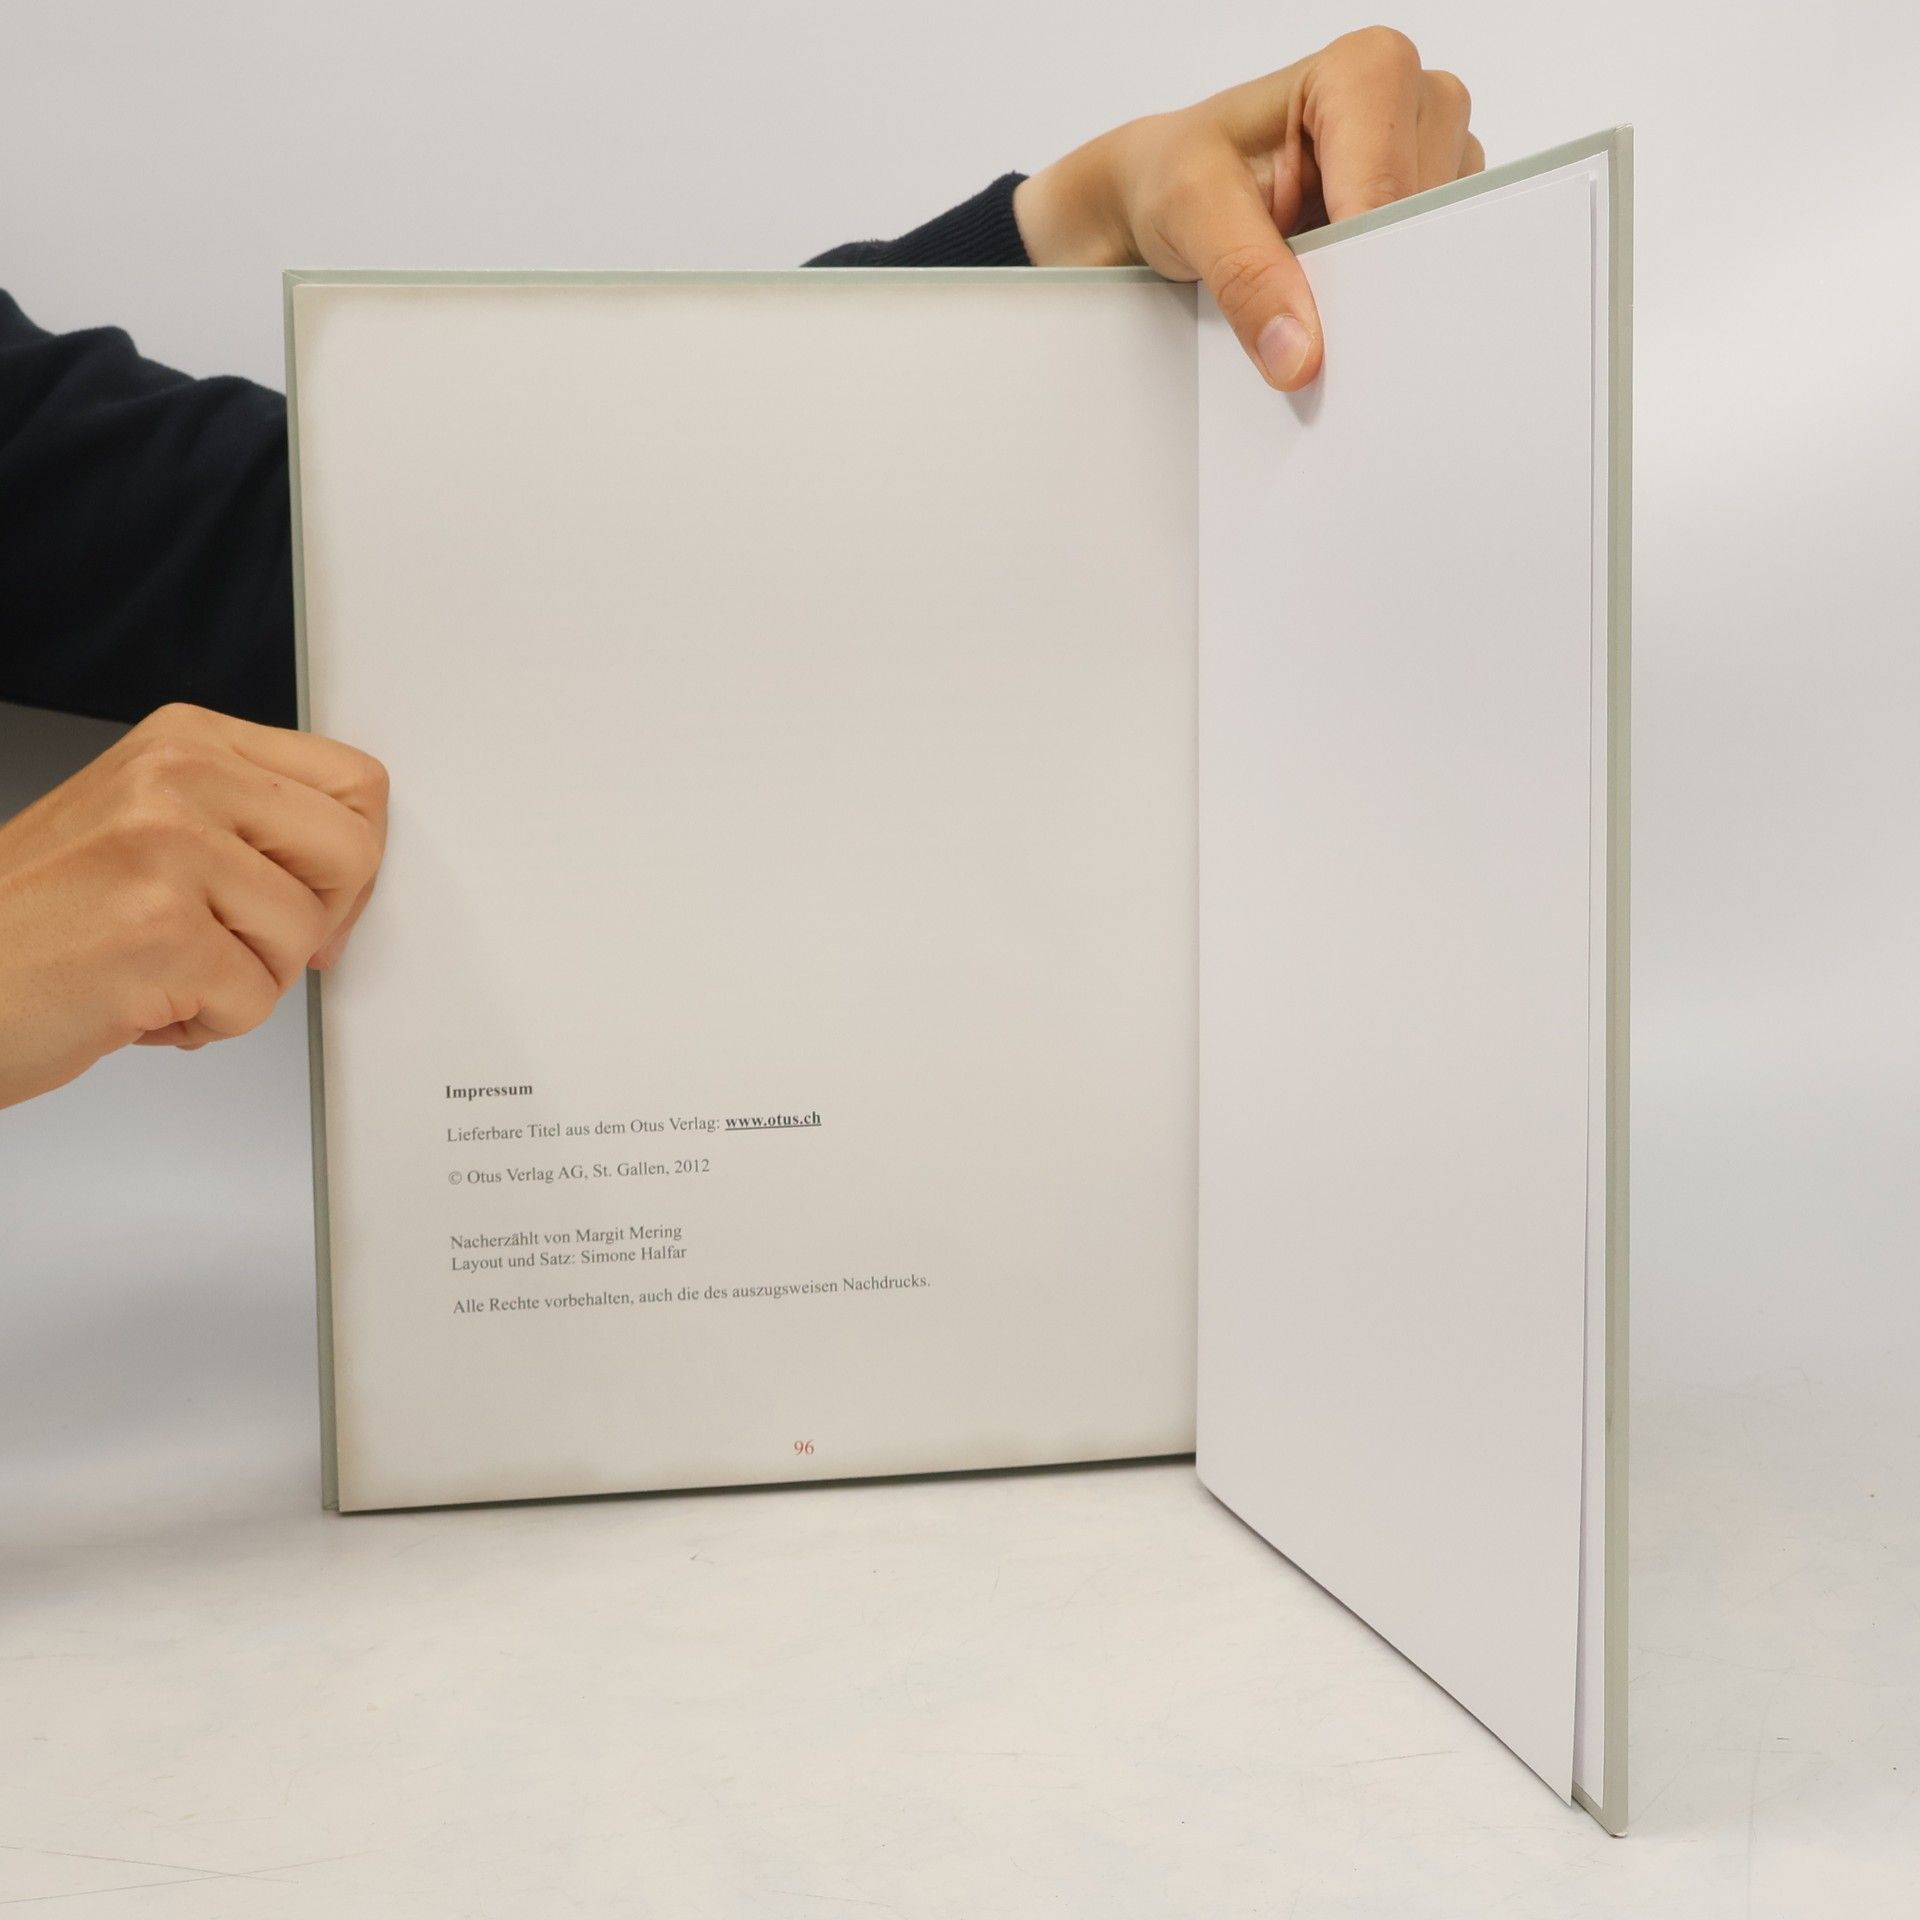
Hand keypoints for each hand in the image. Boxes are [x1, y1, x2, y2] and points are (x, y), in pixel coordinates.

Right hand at [0, 702, 387, 1108]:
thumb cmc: (35, 922)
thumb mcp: (148, 828)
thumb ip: (249, 825)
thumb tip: (353, 866)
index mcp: (185, 740)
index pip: (355, 781)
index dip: (349, 860)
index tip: (312, 897)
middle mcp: (178, 777)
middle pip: (352, 852)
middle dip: (313, 921)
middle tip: (239, 944)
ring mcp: (166, 848)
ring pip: (305, 934)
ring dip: (246, 980)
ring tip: (164, 968)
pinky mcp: (157, 931)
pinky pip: (256, 1000)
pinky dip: (207, 1024)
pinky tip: (139, 999)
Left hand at [1012, 27, 1482, 388]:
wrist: (1163, 197)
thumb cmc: (1180, 175)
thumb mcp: (1192, 212)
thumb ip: (1246, 276)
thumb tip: (1298, 355)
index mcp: (1366, 71)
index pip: (1388, 187)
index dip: (1356, 262)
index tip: (1318, 321)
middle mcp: (1415, 103)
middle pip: (1421, 221)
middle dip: (1367, 281)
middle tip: (1307, 315)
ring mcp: (1430, 161)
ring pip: (1432, 252)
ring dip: (1373, 293)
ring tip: (1309, 288)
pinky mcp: (1424, 214)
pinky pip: (1425, 274)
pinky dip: (1379, 302)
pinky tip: (1333, 297)